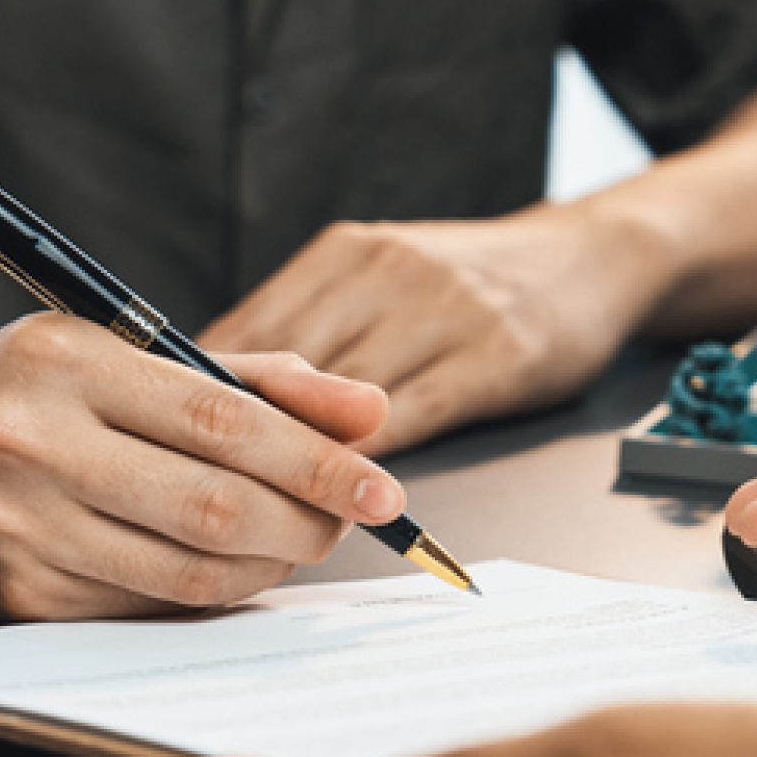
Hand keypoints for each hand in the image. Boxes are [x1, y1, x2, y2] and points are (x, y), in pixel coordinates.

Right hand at [0, 314, 405, 618]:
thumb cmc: (43, 386)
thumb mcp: (138, 349)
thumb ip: (262, 379)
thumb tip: (370, 413)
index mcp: (65, 361)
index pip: (223, 422)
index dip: (316, 461)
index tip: (382, 488)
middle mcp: (27, 445)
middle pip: (212, 507)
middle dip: (306, 521)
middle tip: (349, 520)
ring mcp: (14, 530)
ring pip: (188, 574)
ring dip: (269, 564)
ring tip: (298, 538)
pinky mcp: (14, 597)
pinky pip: (149, 608)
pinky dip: (212, 590)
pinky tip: (234, 562)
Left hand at [199, 205, 665, 455]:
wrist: (589, 256)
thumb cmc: (472, 279)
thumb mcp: (384, 272)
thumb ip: (313, 318)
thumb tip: (223, 380)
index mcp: (347, 253)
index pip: (256, 324)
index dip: (208, 387)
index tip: (167, 436)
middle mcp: (386, 273)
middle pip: (288, 360)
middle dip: (241, 426)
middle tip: (197, 483)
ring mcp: (441, 312)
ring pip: (344, 393)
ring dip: (300, 451)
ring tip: (257, 502)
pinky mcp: (490, 356)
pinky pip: (413, 413)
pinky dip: (369, 457)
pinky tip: (340, 491)